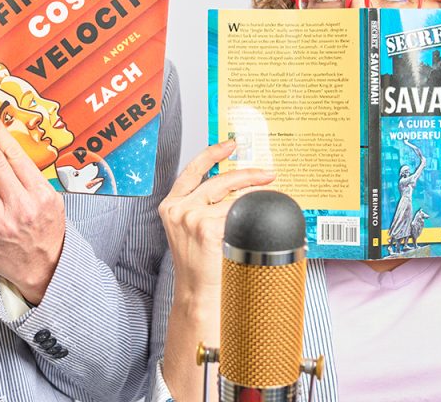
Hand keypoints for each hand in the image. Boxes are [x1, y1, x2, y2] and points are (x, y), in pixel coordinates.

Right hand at [158, 140, 274, 296]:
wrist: (198, 295)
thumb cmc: (199, 266)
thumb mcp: (191, 230)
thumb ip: (204, 208)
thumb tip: (238, 190)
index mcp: (171, 205)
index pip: (192, 170)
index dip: (213, 153)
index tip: (231, 144)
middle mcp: (178, 208)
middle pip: (219, 180)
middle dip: (249, 175)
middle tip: (268, 175)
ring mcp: (191, 217)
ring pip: (233, 198)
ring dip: (255, 199)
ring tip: (269, 200)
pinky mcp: (206, 228)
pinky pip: (238, 213)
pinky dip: (252, 215)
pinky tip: (260, 219)